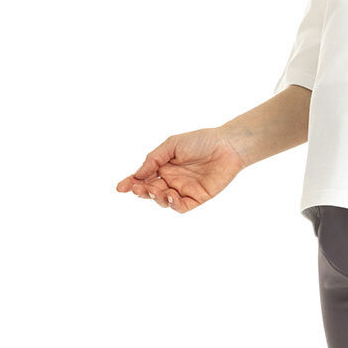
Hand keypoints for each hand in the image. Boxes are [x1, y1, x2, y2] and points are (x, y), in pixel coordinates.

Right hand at [115, 126, 245, 212]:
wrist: (227, 145)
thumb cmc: (201, 141)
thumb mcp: (172, 145)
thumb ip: (153, 159)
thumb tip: (137, 174)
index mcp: (163, 166)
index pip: (143, 177)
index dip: (131, 183)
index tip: (120, 188)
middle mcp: (171, 179)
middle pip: (151, 191)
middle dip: (141, 191)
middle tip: (137, 188)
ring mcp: (184, 190)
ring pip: (163, 200)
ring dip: (155, 198)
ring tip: (154, 190)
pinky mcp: (197, 198)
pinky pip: (181, 206)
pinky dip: (172, 204)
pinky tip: (170, 196)